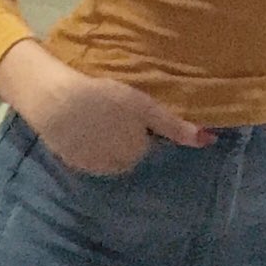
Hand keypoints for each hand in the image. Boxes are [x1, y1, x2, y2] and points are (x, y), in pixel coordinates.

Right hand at [32, 73, 216, 173]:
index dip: (138, 127)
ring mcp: (91, 168)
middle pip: (127, 154)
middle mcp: (116, 167)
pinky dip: (85, 146)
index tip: (128, 112)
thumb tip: (209, 141)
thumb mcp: (144, 107)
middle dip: (123, 138)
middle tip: (110, 113)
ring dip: (104, 144)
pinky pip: (86, 158)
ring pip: (106, 158)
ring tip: (94, 119)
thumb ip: (175, 127)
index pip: (145, 146)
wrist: (55, 100)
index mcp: (135, 153)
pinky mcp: (71, 163)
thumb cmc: (104, 98)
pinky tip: (79, 128)